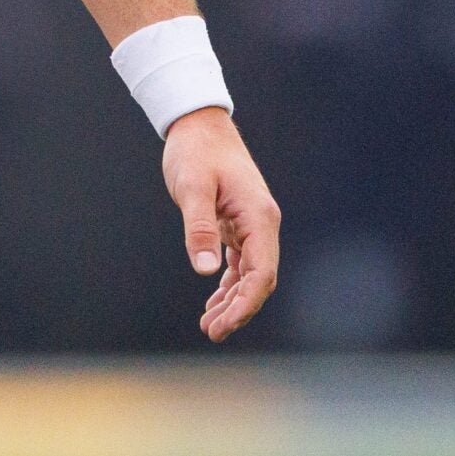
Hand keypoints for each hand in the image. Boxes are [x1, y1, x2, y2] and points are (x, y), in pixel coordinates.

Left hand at [161, 107, 279, 341]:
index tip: (223, 325)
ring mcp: (252, 224)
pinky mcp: (238, 223)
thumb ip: (199, 228)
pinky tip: (214, 300)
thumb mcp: (192, 187)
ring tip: (209, 324)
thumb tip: (203, 270)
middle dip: (238, 309)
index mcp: (259, 217)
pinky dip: (228, 282)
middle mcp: (262, 224)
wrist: (197, 123)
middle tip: (210, 331)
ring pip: (249, 273)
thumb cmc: (196, 151)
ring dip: (233, 300)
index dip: (245, 304)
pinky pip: (240, 261)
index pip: (261, 273)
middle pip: (258, 279)